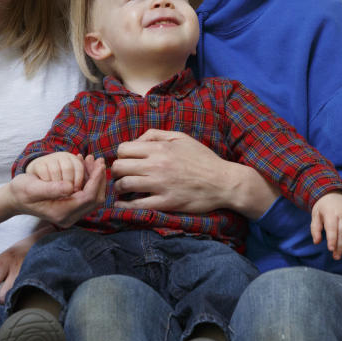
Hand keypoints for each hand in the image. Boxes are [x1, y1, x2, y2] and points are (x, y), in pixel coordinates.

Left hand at [0, 225, 54, 302]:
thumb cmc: (19, 253)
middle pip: (2, 297)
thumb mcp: (0, 259)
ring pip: (15, 299)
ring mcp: (29, 276)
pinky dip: (21, 303)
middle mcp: (17, 269)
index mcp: (4, 262)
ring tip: (6, 305)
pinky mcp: (40, 281)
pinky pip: (28, 298)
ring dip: (8, 305)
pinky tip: (19, 303)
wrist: (45, 242)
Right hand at [10, 155, 106, 227]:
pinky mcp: (70, 208)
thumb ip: (51, 189)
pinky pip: (86, 195)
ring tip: (92, 160)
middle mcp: (69, 217)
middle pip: (95, 199)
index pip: (88, 198)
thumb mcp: (32, 188)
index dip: (96, 180)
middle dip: (99, 179)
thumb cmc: (21, 191)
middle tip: (99, 160)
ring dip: (95, 179)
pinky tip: (86, 167)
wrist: (14, 199)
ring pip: (93, 197)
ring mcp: (71, 214)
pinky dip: (89, 181)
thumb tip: (70, 187)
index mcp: (61, 213)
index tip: (99, 164)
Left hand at [110, 129, 281, 216]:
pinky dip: (125, 206)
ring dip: (119, 188)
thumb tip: (136, 140)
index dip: (121, 156)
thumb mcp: (181, 138)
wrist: (224, 182)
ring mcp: (160, 185)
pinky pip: (136, 205)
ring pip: (124, 185)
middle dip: (117, 172)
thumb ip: (156, 134)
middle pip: (119, 167)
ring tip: (123, 190)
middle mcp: (156, 165)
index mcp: (159, 148)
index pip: (123, 149)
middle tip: (122, 176)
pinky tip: (123, 205)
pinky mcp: (165, 203)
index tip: (126, 162)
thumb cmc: (203, 159)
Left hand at [310, 192, 341, 259]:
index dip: (332, 239)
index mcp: (331, 213)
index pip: (332, 228)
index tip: (331, 249)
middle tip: (337, 257)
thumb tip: (316, 242)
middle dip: (340, 246)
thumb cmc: (323, 206)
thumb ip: (315, 228)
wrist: (334, 193)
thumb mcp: (315, 214)